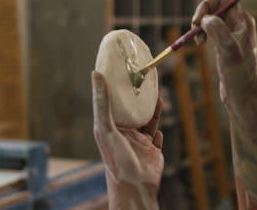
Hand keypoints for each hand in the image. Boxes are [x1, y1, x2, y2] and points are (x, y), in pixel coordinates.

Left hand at [91, 71, 162, 209]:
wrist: (136, 187)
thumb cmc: (116, 159)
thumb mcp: (106, 128)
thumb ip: (103, 102)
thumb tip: (96, 74)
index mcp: (110, 128)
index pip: (111, 103)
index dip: (115, 87)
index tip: (120, 70)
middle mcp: (123, 134)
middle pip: (131, 111)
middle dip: (136, 97)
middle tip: (143, 79)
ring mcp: (138, 143)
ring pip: (146, 121)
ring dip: (151, 109)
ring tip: (156, 93)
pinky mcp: (152, 151)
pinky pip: (156, 136)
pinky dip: (158, 127)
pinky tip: (160, 117)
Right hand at [192, 0, 256, 113]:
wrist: (242, 95)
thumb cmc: (238, 74)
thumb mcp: (228, 49)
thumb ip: (218, 30)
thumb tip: (205, 18)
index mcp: (243, 20)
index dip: (206, 5)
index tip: (196, 21)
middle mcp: (238, 24)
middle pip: (214, 7)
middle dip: (201, 16)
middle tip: (195, 31)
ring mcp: (231, 34)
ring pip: (210, 19)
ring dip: (200, 26)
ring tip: (198, 41)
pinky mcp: (225, 44)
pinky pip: (210, 31)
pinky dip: (201, 34)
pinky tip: (200, 44)